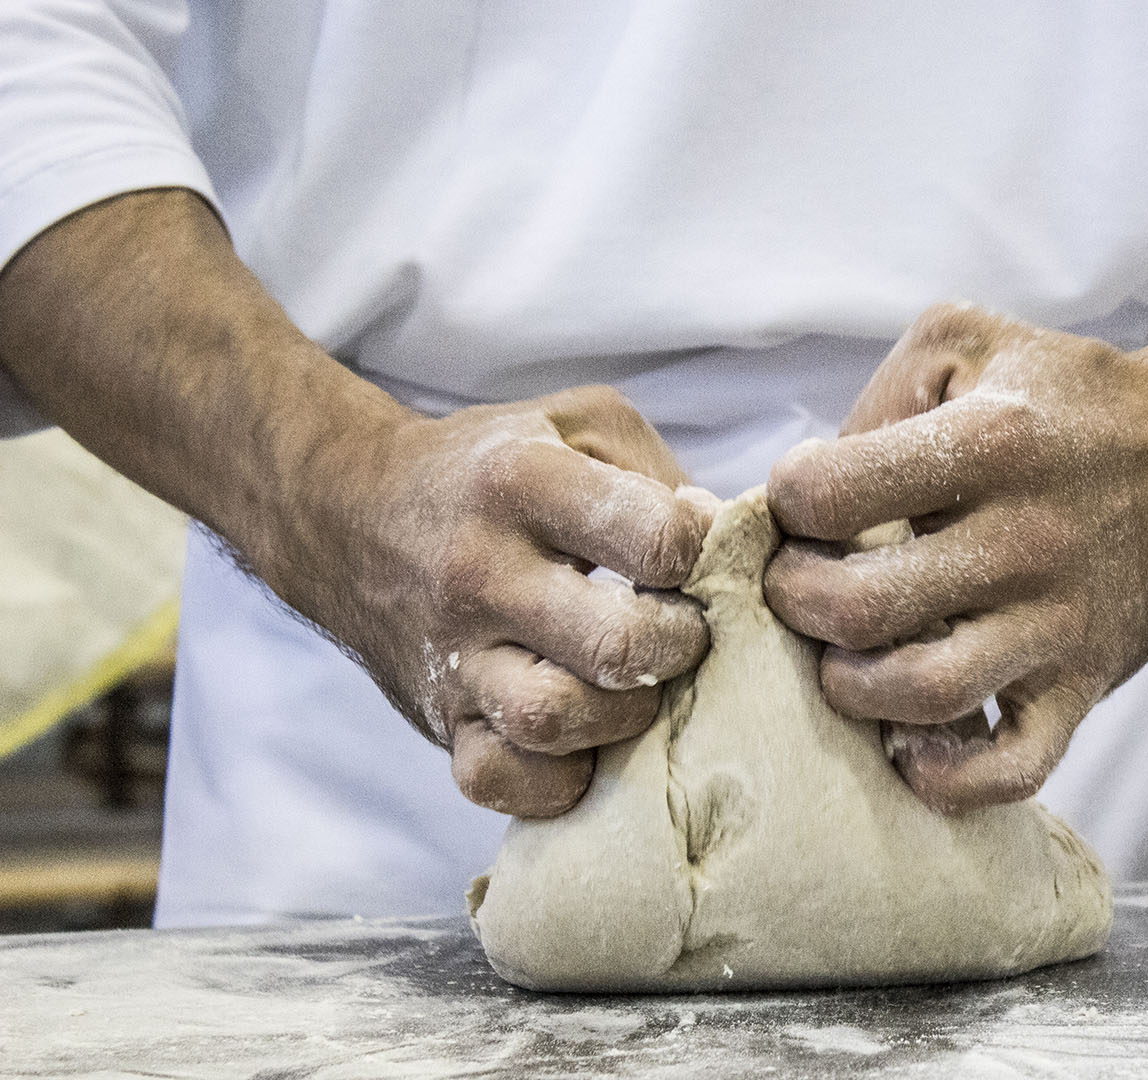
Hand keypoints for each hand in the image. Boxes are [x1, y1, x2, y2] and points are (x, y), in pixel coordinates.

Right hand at [271, 386, 714, 816]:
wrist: (349, 509)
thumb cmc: (494, 467)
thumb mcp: (579, 426)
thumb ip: (662, 476)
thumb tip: (733, 548)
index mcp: (523, 482)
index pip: (657, 539)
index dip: (705, 554)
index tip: (695, 557)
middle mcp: (480, 570)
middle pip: (616, 643)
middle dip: (681, 645)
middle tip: (682, 631)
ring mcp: (452, 655)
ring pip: (552, 720)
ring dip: (623, 716)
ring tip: (636, 686)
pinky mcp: (436, 720)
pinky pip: (498, 780)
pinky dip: (555, 779)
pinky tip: (582, 742)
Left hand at [764, 303, 1147, 811]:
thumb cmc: (1058, 401)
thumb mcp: (965, 343)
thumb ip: (877, 398)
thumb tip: (809, 494)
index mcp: (992, 442)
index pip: (830, 492)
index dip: (788, 500)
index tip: (802, 501)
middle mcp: (1028, 538)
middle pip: (859, 605)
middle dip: (794, 599)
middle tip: (798, 584)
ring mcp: (1060, 622)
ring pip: (924, 691)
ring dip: (851, 686)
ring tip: (843, 657)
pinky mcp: (1084, 685)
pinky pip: (1014, 767)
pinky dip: (949, 778)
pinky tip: (909, 746)